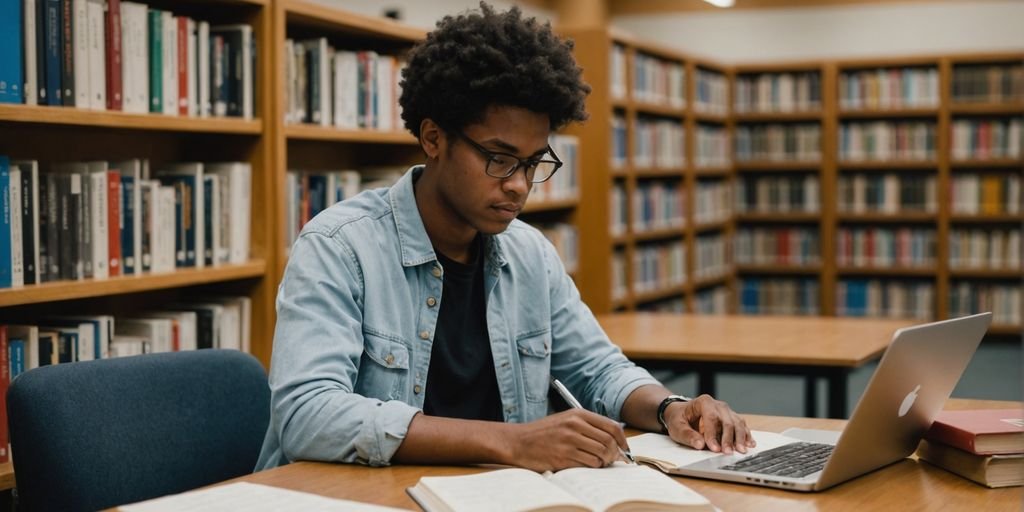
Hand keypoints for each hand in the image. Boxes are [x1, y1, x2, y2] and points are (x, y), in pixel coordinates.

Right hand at [500, 409, 629, 471]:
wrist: (518, 441)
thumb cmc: (543, 433)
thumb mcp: (565, 420)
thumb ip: (587, 427)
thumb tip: (613, 441)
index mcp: (578, 414)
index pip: (612, 426)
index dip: (623, 440)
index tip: (624, 449)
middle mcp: (575, 425)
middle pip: (609, 441)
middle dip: (615, 453)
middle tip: (612, 460)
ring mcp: (569, 441)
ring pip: (601, 453)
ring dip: (604, 461)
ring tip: (598, 463)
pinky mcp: (563, 456)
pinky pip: (589, 464)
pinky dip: (592, 467)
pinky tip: (586, 465)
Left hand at [663, 394, 755, 454]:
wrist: (682, 414)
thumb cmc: (679, 419)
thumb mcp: (677, 427)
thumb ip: (687, 435)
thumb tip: (699, 444)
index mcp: (704, 402)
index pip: (711, 417)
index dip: (713, 434)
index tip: (714, 448)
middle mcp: (718, 405)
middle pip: (727, 421)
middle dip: (728, 438)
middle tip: (728, 453)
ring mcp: (727, 411)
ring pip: (737, 423)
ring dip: (740, 438)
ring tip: (741, 451)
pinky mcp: (732, 419)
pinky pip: (741, 426)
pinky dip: (746, 435)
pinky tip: (749, 444)